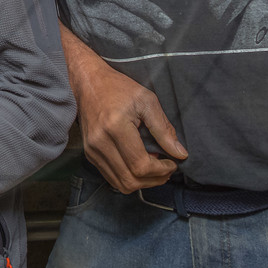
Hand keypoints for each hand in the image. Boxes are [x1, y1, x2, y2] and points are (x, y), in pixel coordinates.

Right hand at [63, 25, 186, 192]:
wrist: (87, 83)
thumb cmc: (118, 88)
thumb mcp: (147, 101)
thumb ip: (164, 128)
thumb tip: (180, 153)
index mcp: (115, 128)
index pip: (140, 165)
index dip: (161, 170)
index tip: (173, 162)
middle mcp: (100, 143)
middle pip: (130, 180)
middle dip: (154, 180)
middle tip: (167, 169)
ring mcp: (92, 151)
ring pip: (121, 184)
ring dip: (142, 182)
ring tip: (155, 168)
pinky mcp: (90, 154)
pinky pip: (112, 178)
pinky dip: (129, 178)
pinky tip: (139, 165)